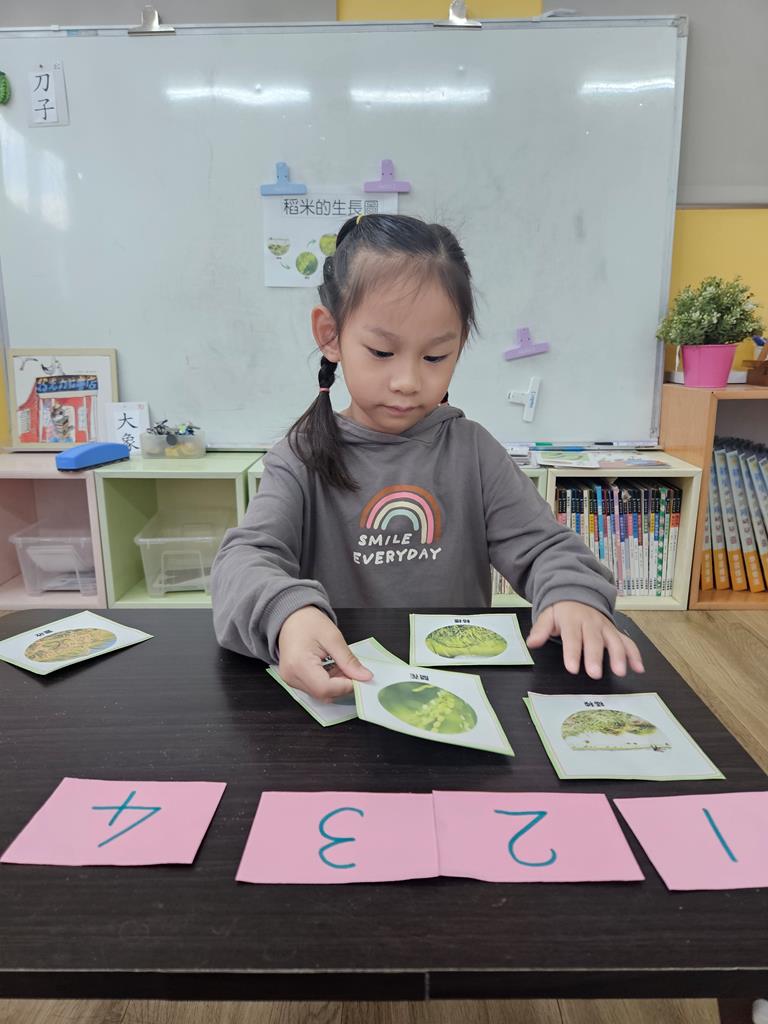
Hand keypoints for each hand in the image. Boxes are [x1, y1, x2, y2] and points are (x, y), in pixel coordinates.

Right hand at [277, 606, 372, 699]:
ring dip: (336, 685)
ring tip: (342, 667)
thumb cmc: (308, 622)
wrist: (291, 618)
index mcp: (299, 664)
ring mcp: (290, 680)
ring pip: (320, 694)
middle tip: (354, 671)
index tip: (361, 677)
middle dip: (343, 686)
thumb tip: (365, 677)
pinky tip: (334, 669)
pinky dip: (328, 683)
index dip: (346, 686)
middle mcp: (291, 676)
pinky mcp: (293, 680)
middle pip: (323, 694)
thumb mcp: (333, 637)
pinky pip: (315, 689)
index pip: (326, 688)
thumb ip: (349, 660)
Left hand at [526, 601, 643, 679]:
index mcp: (572, 619)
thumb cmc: (561, 611)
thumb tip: (532, 642)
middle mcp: (591, 623)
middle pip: (594, 640)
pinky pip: (627, 641)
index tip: (572, 668)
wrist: (578, 593)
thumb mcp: (547, 616)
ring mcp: (605, 627)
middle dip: (596, 657)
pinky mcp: (615, 631)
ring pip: (614, 640)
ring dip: (619, 656)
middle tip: (595, 674)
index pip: (572, 637)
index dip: (572, 652)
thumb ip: (540, 630)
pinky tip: (638, 668)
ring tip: (620, 672)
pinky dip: (634, 654)